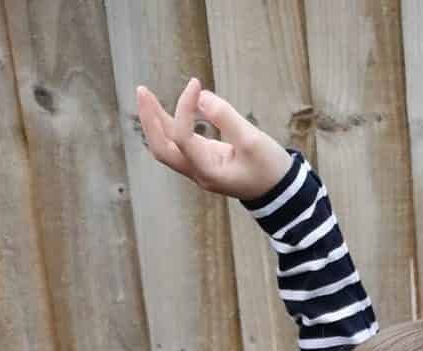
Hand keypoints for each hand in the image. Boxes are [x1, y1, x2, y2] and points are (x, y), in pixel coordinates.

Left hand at [135, 77, 294, 203]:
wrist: (280, 193)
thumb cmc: (269, 169)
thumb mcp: (253, 141)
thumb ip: (226, 117)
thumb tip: (200, 96)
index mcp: (208, 172)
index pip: (182, 137)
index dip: (184, 108)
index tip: (195, 84)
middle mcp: (198, 172)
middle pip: (161, 149)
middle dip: (149, 120)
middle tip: (142, 90)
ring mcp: (199, 168)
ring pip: (166, 146)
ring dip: (154, 121)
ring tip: (145, 94)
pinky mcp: (204, 160)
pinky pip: (178, 143)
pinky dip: (169, 124)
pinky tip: (163, 107)